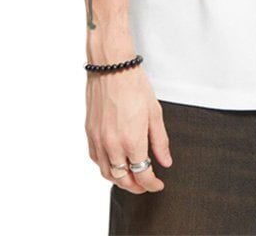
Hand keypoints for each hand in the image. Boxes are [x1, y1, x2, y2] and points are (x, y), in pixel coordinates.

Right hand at [85, 67, 172, 193]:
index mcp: (132, 141)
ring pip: (108, 173)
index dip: (152, 185)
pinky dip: (106, 167)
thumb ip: (160, 141)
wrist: (112, 68)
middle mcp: (113, 145)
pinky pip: (96, 160)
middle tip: (146, 185)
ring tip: (131, 178)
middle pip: (123, 180)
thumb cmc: (134, 85)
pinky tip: (114, 163)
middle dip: (136, 187)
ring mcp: (99, 141)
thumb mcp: (154, 113)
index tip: (158, 184)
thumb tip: (165, 161)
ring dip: (120, 180)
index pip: (142, 175)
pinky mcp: (90, 134)